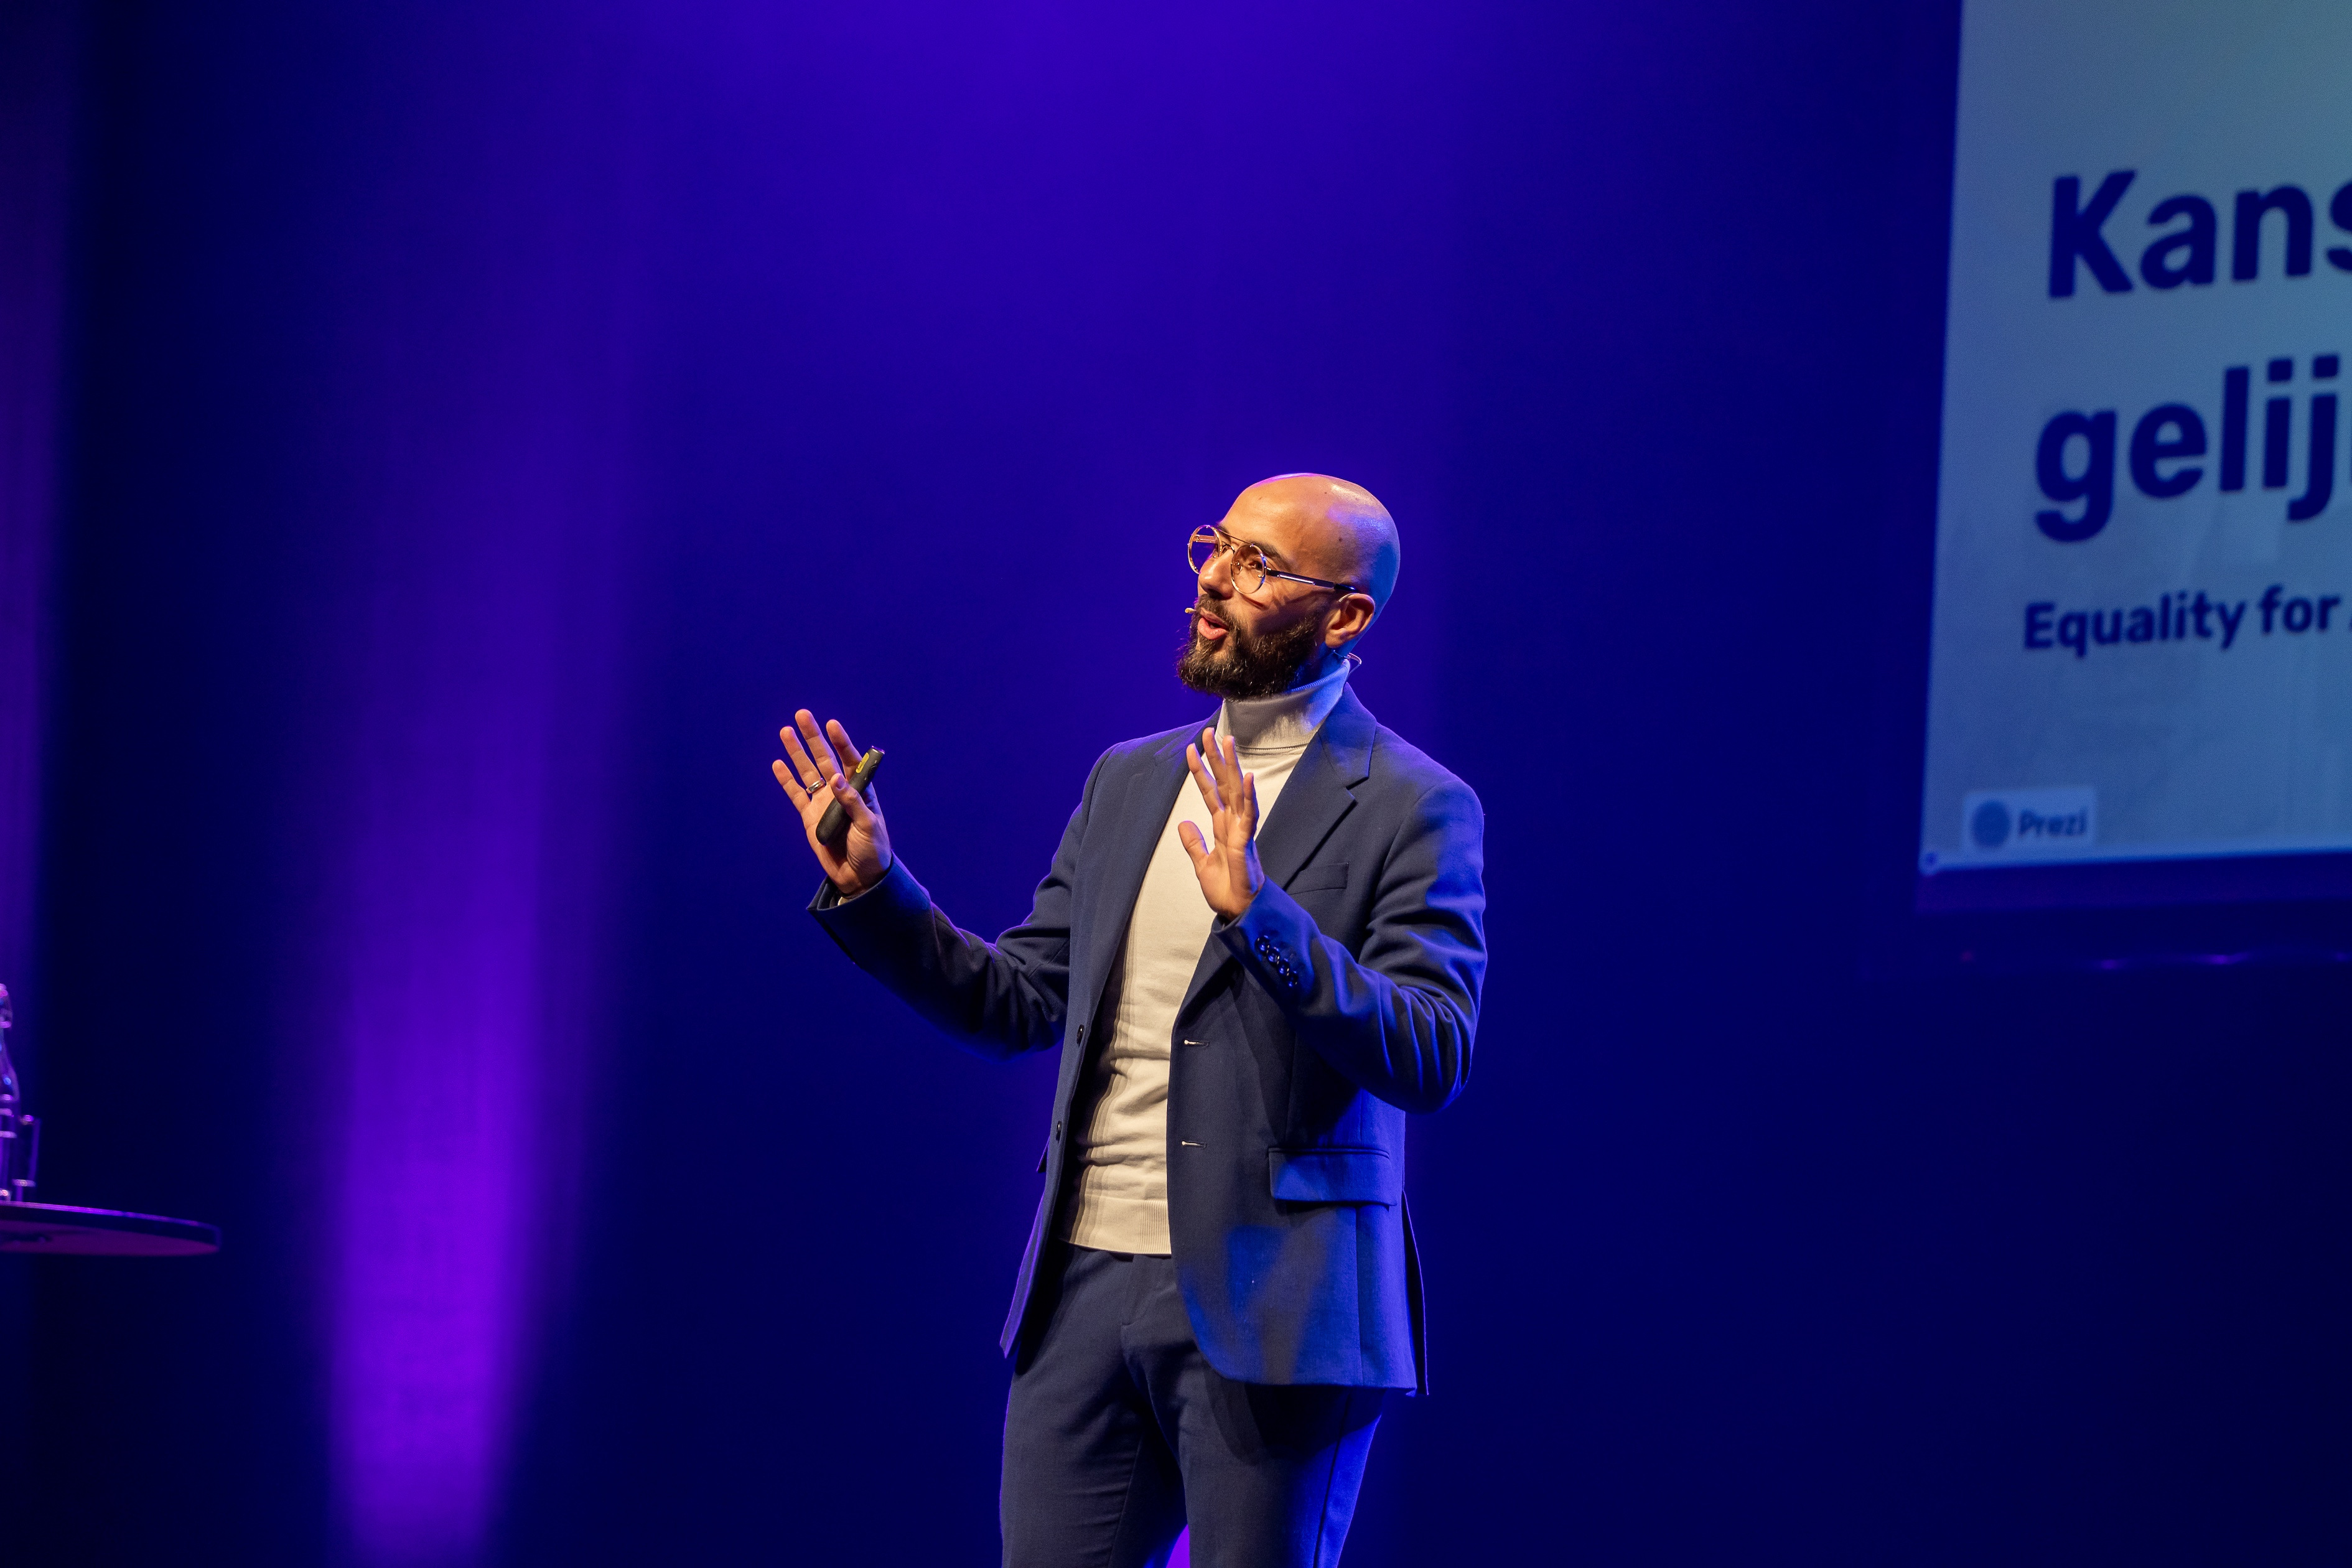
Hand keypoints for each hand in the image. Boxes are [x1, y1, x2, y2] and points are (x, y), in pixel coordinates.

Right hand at [773, 710, 892, 897]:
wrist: (859, 877)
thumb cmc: (872, 850)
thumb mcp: (868, 826)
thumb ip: (853, 803)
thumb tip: (836, 779)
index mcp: (860, 790)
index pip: (850, 760)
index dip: (841, 742)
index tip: (831, 725)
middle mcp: (840, 791)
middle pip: (824, 759)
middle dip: (813, 737)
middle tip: (802, 715)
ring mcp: (823, 803)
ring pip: (807, 772)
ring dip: (797, 752)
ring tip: (786, 731)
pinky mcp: (810, 817)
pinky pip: (796, 794)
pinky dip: (786, 780)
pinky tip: (778, 764)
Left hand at [1177, 728, 1263, 919]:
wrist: (1239, 912)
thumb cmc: (1226, 890)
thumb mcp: (1202, 864)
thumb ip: (1194, 843)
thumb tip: (1183, 822)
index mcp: (1222, 827)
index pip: (1210, 792)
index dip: (1201, 771)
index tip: (1190, 749)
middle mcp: (1233, 823)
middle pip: (1223, 783)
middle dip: (1216, 758)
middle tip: (1208, 732)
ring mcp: (1241, 829)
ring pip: (1236, 791)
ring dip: (1232, 766)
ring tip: (1228, 741)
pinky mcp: (1247, 841)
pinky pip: (1249, 814)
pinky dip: (1248, 795)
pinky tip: (1246, 776)